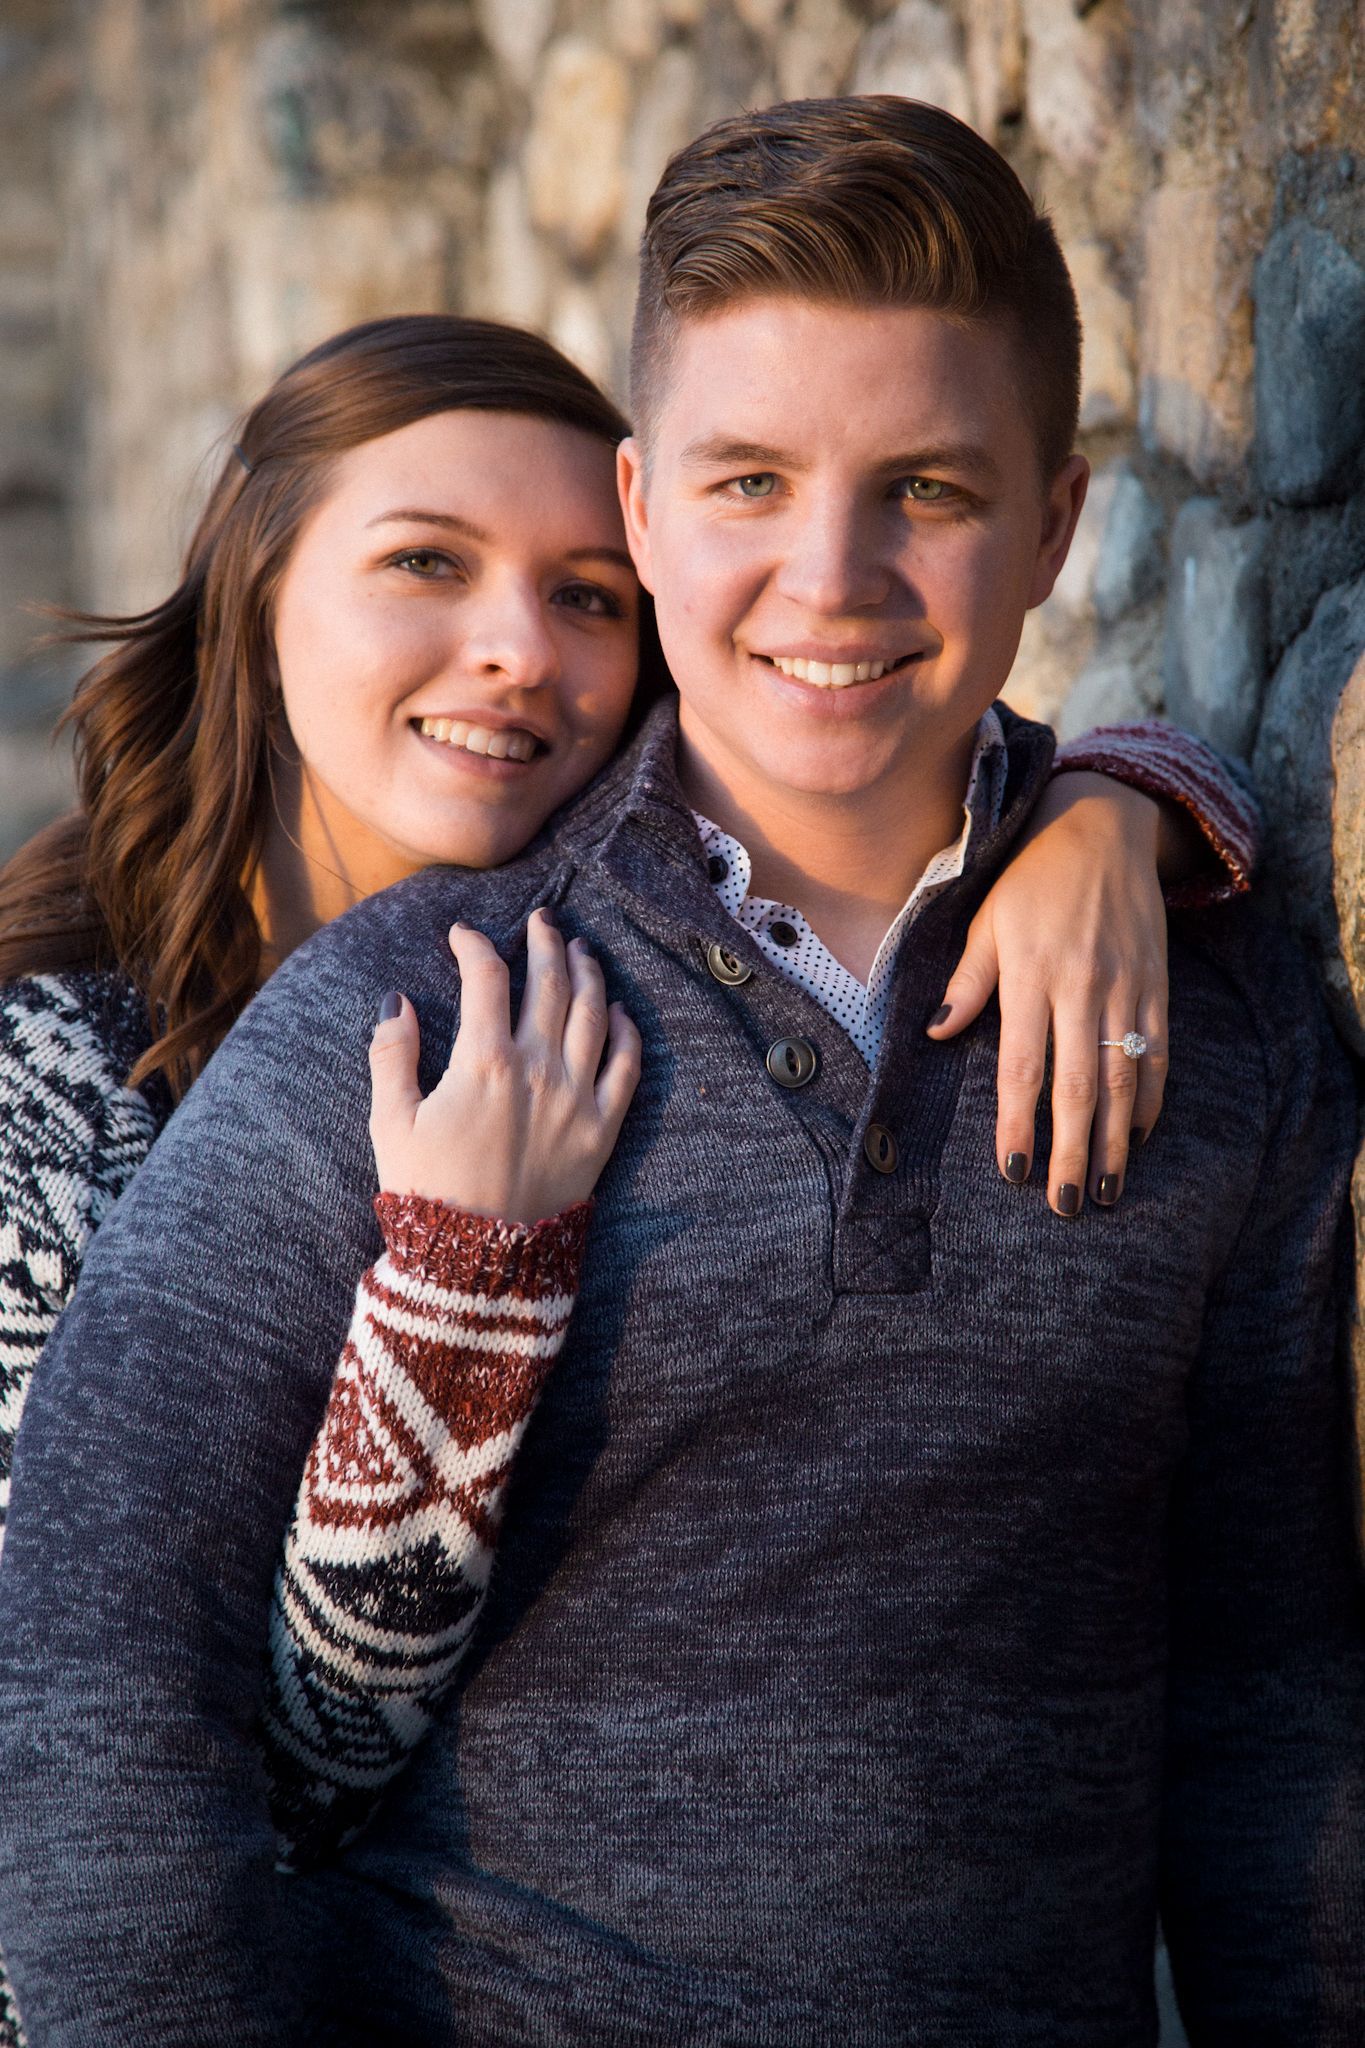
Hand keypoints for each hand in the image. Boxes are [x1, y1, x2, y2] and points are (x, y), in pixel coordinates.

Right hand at [368, 908, 640, 1224]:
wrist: (479, 1260)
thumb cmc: (428, 1190)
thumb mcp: (390, 1121)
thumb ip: (391, 1054)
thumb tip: (396, 1001)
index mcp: (483, 1061)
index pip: (485, 977)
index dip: (474, 945)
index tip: (464, 935)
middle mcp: (537, 1069)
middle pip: (550, 982)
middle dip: (544, 941)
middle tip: (541, 921)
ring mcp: (575, 1097)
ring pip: (592, 1013)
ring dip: (588, 973)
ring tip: (580, 950)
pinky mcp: (601, 1129)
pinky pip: (626, 1067)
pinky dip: (625, 1031)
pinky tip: (617, 1011)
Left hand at [928, 771, 1168, 1216]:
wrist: (1101, 826)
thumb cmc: (1029, 878)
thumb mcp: (986, 919)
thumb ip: (967, 980)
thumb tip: (935, 1032)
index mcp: (1030, 973)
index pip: (1023, 1065)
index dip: (1019, 1122)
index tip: (1014, 1170)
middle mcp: (1081, 985)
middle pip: (1077, 1084)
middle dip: (1070, 1149)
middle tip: (1064, 1204)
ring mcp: (1125, 987)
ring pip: (1123, 1076)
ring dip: (1114, 1139)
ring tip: (1103, 1188)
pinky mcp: (1156, 984)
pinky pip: (1158, 1050)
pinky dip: (1151, 1096)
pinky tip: (1137, 1134)